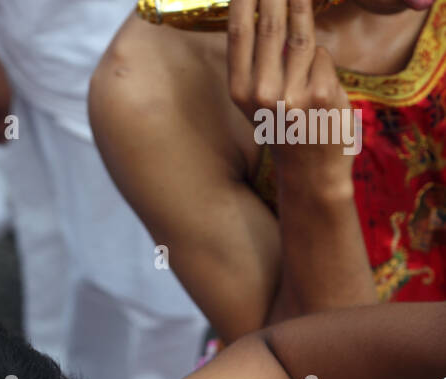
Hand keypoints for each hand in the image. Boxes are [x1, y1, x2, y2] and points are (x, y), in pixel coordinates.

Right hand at [228, 0, 355, 186]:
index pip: (240, 31)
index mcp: (240, 91)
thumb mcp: (259, 100)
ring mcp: (293, 94)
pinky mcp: (322, 95)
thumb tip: (260, 8)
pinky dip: (325, 62)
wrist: (310, 174)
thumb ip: (256, 61)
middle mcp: (262, 93)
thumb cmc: (285, 128)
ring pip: (303, 37)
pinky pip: (325, 56)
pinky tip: (321, 85)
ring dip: (304, 10)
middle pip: (270, 24)